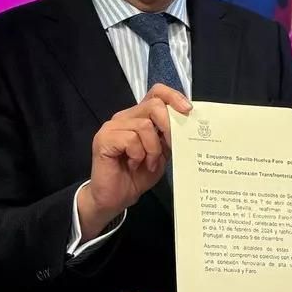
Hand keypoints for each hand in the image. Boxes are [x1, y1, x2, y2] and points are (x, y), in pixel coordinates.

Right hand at [79, 84, 190, 236]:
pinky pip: (131, 139)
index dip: (173, 96)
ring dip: (153, 149)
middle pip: (154, 105)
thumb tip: (186, 123)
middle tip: (170, 146)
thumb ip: (169, 137)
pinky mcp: (104, 138)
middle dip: (168, 126)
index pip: (156, 93)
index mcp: (139, 117)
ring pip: (144, 125)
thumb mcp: (162, 154)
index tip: (187, 110)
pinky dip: (138, 154)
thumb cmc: (137, 175)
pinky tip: (134, 165)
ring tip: (149, 163)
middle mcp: (125, 117)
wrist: (116, 198)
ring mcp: (113, 127)